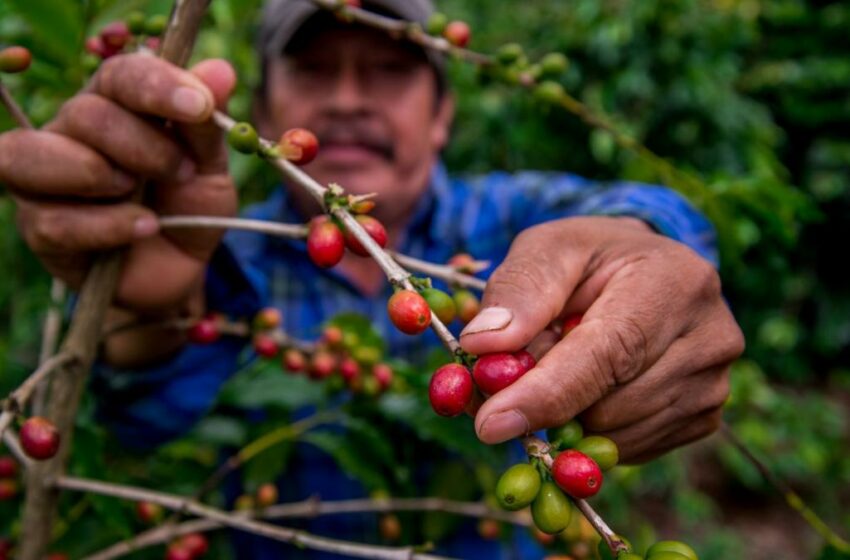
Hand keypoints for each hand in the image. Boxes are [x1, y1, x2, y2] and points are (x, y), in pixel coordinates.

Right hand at [0, 54, 237, 312]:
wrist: (182, 267)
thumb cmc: (190, 206)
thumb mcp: (210, 167)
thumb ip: (208, 124)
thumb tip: (220, 70)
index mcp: (114, 103)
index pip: (120, 74)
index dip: (158, 85)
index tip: (200, 106)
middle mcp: (70, 132)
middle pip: (85, 114)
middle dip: (144, 146)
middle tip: (180, 172)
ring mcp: (44, 179)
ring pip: (33, 153)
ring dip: (99, 174)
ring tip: (142, 194)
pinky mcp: (39, 227)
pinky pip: (52, 220)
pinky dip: (108, 225)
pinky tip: (144, 228)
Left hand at [459, 216, 744, 462]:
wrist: (646, 270)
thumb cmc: (591, 259)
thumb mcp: (548, 249)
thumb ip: (517, 290)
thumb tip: (482, 345)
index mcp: (676, 281)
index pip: (608, 354)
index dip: (546, 393)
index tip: (490, 422)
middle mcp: (711, 337)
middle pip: (608, 405)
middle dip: (546, 400)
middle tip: (513, 371)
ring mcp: (715, 383)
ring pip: (615, 436)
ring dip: (568, 414)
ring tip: (563, 363)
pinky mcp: (704, 418)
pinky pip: (630, 449)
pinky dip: (592, 429)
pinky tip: (591, 387)